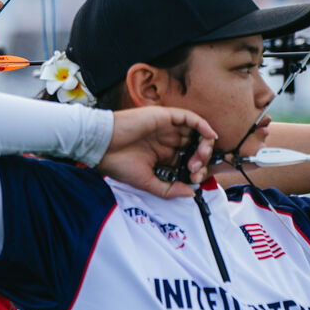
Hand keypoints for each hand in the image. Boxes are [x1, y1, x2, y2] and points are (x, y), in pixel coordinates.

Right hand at [96, 107, 216, 197]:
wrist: (101, 146)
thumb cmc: (117, 164)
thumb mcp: (146, 182)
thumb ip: (168, 189)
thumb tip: (191, 193)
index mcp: (161, 154)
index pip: (187, 160)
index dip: (196, 170)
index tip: (193, 179)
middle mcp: (166, 140)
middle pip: (194, 146)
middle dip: (201, 159)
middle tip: (195, 169)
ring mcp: (166, 128)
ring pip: (195, 132)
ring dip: (204, 143)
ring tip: (200, 155)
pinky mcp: (164, 116)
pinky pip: (190, 117)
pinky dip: (203, 125)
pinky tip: (209, 136)